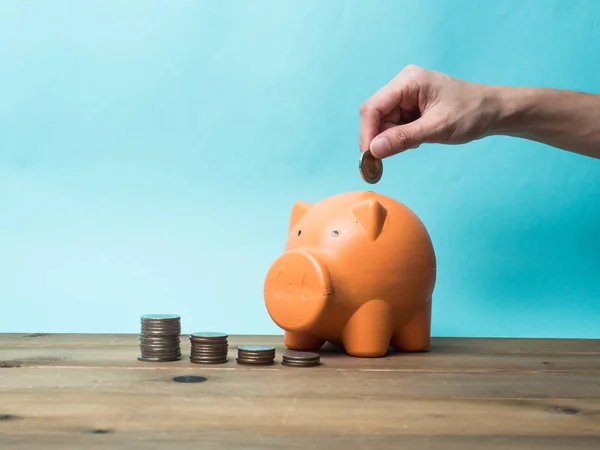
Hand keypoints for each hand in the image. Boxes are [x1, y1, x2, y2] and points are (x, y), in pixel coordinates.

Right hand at [359, 65, 499, 157]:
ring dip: (393, 138)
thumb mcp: (437, 128)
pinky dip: (401, 137)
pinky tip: (420, 138)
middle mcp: (403, 85)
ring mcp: (407, 96)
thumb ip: (403, 138)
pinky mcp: (411, 107)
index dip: (367, 133)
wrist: (494, 112)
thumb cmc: (471, 113)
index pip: (373, 107)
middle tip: (391, 156)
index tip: (368, 156)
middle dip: (381, 138)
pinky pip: (395, 125)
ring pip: (384, 123)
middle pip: (376, 116)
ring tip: (418, 142)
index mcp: (408, 81)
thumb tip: (374, 150)